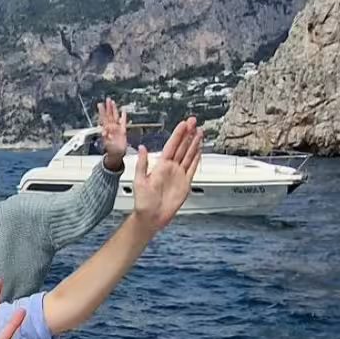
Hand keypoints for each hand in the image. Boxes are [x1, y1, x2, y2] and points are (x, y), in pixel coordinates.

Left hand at [97, 98, 127, 167]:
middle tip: (107, 99)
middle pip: (109, 116)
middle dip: (108, 107)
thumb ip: (106, 139)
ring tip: (113, 102)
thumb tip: (104, 133)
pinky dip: (123, 117)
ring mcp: (117, 128)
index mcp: (106, 130)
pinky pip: (123, 122)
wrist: (116, 154)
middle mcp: (111, 128)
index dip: (102, 112)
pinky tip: (123, 111)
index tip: (100, 105)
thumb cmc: (111, 150)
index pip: (104, 119)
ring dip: (114, 109)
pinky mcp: (123, 131)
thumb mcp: (108, 145)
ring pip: (115, 117)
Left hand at [132, 117, 202, 233]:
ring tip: (200, 132)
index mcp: (160, 165)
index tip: (184, 124)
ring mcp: (179, 174)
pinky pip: (193, 168)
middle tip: (194, 122)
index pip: (171, 146)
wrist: (151, 216)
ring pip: (189, 155)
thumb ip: (142, 164)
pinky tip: (200, 150)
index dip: (178, 135)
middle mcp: (170, 168)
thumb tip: (142, 148)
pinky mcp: (185, 183)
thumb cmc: (143, 201)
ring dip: (195, 144)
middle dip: (188, 134)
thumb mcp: (139, 180)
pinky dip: (197, 159)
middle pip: (182, 147)